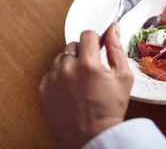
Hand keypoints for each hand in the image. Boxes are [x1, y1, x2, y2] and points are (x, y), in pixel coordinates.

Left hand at [38, 25, 132, 147]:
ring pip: (60, 59)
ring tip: (80, 83)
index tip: (97, 50)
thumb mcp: (123, 76)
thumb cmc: (110, 109)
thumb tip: (112, 29)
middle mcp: (67, 69)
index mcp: (87, 63)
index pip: (87, 34)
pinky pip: (50, 74)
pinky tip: (70, 91)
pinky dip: (58, 79)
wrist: (93, 136)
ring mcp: (52, 80)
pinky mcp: (42, 91)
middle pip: (72, 46)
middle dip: (82, 54)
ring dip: (69, 66)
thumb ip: (116, 48)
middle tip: (90, 71)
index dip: (94, 41)